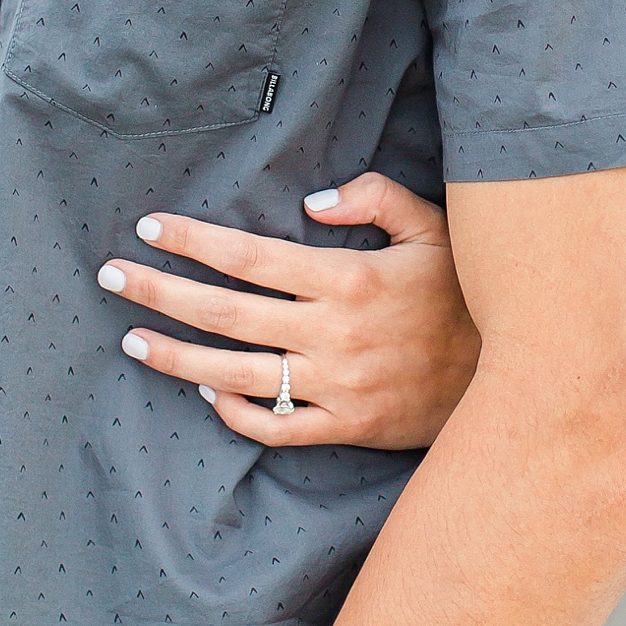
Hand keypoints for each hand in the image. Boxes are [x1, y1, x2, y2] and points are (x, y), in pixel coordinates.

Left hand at [96, 174, 478, 448]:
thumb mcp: (434, 228)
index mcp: (349, 280)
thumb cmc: (466, 293)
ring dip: (177, 358)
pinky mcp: (346, 426)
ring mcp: (337, 386)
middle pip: (226, 314)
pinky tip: (206, 393)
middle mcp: (334, 334)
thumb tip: (313, 200)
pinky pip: (277, 427)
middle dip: (161, 292)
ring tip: (134, 341)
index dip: (194, 242)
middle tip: (110, 276)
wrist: (514, 376)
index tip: (150, 228)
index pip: (251, 258)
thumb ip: (375, 199)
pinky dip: (235, 413)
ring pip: (237, 376)